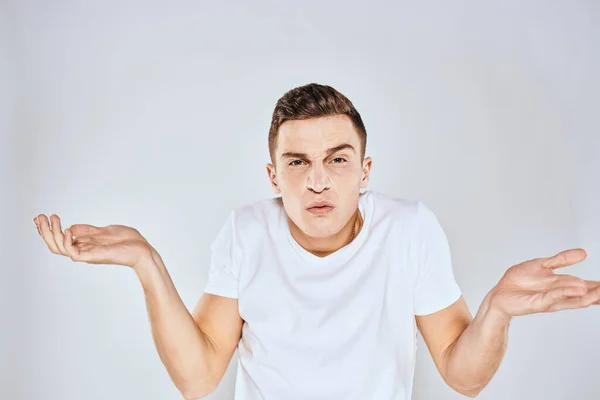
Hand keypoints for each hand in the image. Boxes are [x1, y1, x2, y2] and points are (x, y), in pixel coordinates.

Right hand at [33, 214, 153, 269]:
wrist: (142, 249)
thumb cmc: (127, 241)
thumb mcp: (104, 231)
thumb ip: (87, 230)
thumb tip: (70, 227)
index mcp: (84, 244)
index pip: (59, 239)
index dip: (47, 230)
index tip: (39, 217)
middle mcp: (83, 250)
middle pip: (55, 244)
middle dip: (44, 231)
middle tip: (38, 217)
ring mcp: (87, 254)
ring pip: (60, 248)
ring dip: (52, 234)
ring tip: (51, 219)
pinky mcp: (93, 256)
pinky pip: (74, 252)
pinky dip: (67, 242)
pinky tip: (67, 230)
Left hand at [489, 248, 599, 318]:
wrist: (500, 294)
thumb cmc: (520, 282)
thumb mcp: (542, 265)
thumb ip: (562, 259)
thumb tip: (583, 252)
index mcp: (561, 286)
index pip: (585, 286)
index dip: (597, 286)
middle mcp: (558, 295)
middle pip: (583, 294)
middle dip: (596, 292)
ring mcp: (549, 300)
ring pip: (572, 299)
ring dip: (587, 296)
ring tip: (599, 292)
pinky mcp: (538, 303)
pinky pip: (553, 297)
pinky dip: (565, 292)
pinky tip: (577, 289)